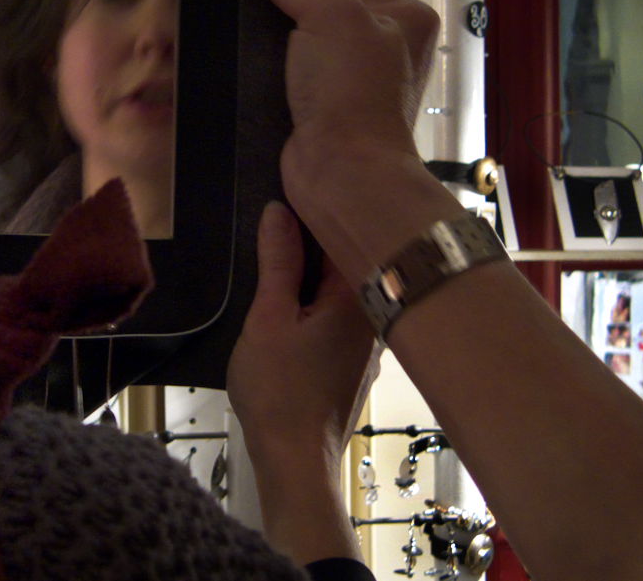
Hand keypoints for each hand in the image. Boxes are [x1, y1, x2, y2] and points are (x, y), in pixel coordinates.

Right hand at [228, 202, 377, 465]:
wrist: (297, 459)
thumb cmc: (280, 392)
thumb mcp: (268, 318)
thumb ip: (276, 262)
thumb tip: (278, 211)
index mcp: (357, 296)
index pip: (346, 232)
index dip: (318, 206)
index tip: (294, 183)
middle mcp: (373, 313)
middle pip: (348, 256)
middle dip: (316, 234)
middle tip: (279, 209)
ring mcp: (369, 339)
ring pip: (344, 285)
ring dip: (315, 267)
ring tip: (278, 245)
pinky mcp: (356, 359)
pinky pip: (341, 311)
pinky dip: (319, 297)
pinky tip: (291, 296)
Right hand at [260, 0, 457, 282]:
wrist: (341, 175)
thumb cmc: (353, 93)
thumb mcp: (329, 15)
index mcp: (403, 15)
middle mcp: (384, 46)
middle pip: (320, 7)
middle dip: (285, 8)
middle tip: (249, 3)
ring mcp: (353, 81)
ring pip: (301, 43)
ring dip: (273, 43)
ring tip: (243, 36)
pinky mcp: (324, 109)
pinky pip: (290, 76)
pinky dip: (269, 73)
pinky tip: (245, 67)